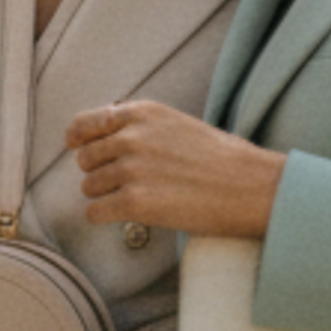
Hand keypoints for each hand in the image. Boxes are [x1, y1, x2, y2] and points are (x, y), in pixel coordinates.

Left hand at [68, 100, 286, 238]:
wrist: (252, 187)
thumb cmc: (222, 158)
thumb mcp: (177, 124)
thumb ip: (139, 126)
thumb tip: (100, 133)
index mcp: (141, 114)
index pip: (85, 123)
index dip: (79, 139)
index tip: (77, 147)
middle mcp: (131, 138)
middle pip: (85, 160)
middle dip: (101, 172)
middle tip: (129, 182)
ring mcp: (130, 170)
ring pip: (88, 187)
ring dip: (107, 196)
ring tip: (141, 197)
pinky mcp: (133, 203)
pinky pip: (94, 213)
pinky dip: (107, 217)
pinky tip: (131, 215)